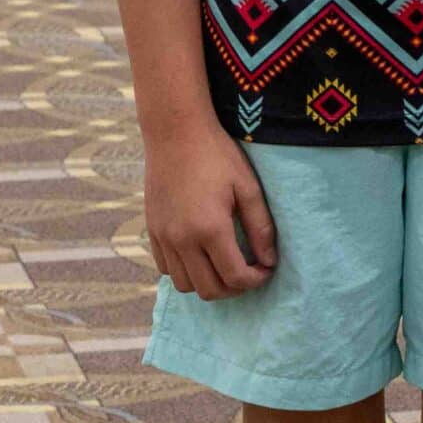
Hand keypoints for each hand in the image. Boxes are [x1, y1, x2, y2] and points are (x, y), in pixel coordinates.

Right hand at [145, 120, 276, 299]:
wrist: (175, 132)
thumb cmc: (217, 155)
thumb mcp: (248, 188)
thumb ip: (261, 227)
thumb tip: (269, 261)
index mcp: (210, 229)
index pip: (235, 277)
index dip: (256, 281)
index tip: (267, 269)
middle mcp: (182, 239)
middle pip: (209, 291)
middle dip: (234, 289)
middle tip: (249, 272)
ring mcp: (163, 237)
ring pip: (185, 285)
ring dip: (208, 283)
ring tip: (225, 266)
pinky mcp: (152, 230)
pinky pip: (166, 269)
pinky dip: (186, 271)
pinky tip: (202, 255)